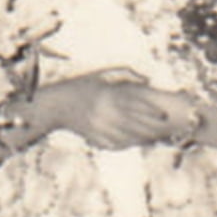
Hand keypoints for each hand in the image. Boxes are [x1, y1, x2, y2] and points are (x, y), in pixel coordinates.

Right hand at [42, 69, 194, 150]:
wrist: (54, 105)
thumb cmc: (79, 86)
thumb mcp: (100, 74)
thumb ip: (125, 72)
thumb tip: (148, 80)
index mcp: (107, 95)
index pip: (135, 104)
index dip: (151, 110)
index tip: (162, 113)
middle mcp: (104, 111)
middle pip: (134, 122)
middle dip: (150, 126)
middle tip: (162, 126)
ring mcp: (98, 126)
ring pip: (126, 136)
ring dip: (141, 138)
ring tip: (153, 138)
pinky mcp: (93, 136)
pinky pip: (113, 143)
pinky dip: (126, 144)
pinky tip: (134, 143)